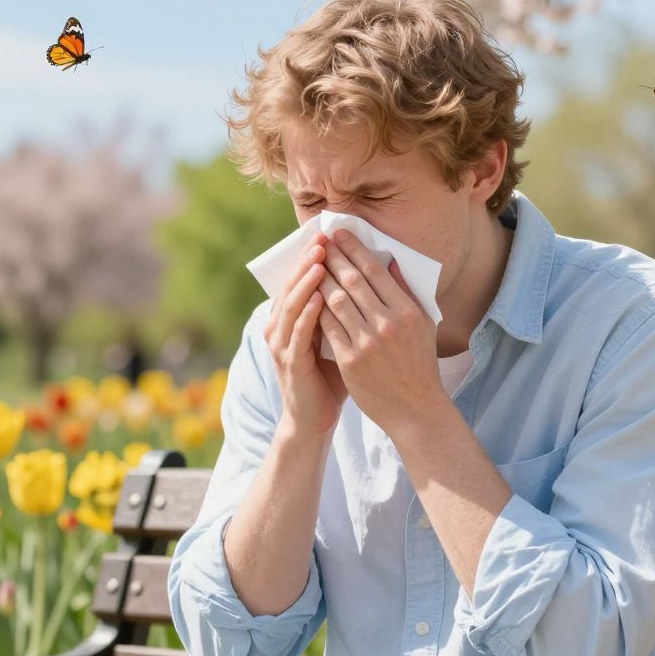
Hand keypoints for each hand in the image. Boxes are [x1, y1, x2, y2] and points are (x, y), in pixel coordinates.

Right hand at [263, 232, 347, 442]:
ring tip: (319, 259)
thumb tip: (374, 280)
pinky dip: (307, 313)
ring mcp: (282, 345)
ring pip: (291, 305)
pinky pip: (297, 333)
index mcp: (293, 320)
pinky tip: (320, 296)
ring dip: (305, 281)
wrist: (315, 420)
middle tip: (322, 238)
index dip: (313, 258)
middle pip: (292, 287)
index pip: (301, 280)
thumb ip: (348, 311)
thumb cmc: (331, 378)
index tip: (331, 236)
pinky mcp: (289, 363)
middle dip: (308, 261)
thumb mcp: (340, 338)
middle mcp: (281, 328)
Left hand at [316, 229, 441, 435]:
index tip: (340, 234)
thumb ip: (406, 292)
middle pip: (353, 281)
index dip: (354, 249)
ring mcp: (368, 342)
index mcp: (407, 311)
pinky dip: (316, 310)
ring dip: (320, 280)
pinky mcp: (350, 360)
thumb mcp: (423, 325)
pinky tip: (307, 297)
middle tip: (319, 242)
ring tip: (310, 265)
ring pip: (336, 301)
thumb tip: (391, 261)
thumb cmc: (419, 364)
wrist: (415, 409)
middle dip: (333, 258)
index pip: (376, 271)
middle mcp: (388, 323)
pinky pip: (328, 328)